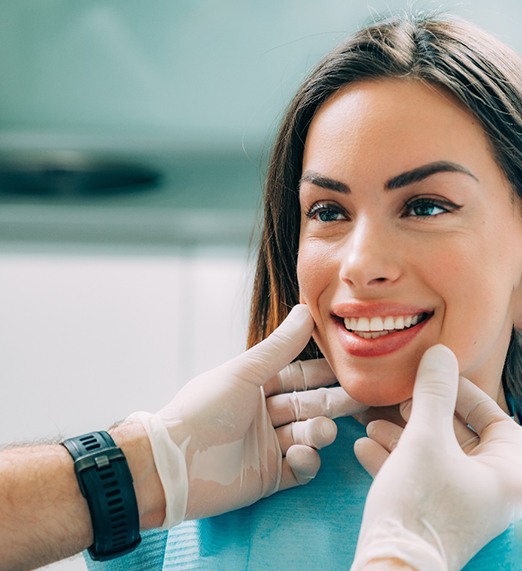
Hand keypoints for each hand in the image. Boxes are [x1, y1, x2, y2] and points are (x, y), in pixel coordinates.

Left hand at [128, 305, 365, 527]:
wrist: (173, 463)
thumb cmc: (204, 409)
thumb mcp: (243, 372)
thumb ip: (279, 347)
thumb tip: (305, 310)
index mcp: (255, 386)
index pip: (298, 376)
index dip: (323, 372)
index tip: (350, 367)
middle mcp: (263, 414)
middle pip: (307, 405)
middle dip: (332, 402)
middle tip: (361, 399)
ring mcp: (267, 446)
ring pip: (306, 435)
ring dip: (318, 432)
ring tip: (322, 431)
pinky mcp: (268, 477)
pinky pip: (298, 468)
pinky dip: (305, 461)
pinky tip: (299, 455)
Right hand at [351, 344, 521, 570]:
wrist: (391, 567)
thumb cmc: (419, 504)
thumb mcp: (425, 438)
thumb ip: (433, 393)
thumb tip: (440, 354)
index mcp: (505, 475)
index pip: (498, 422)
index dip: (467, 395)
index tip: (436, 380)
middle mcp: (488, 491)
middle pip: (460, 438)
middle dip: (424, 415)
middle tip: (401, 401)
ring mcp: (459, 505)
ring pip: (435, 457)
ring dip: (402, 436)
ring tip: (372, 422)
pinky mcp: (433, 515)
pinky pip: (418, 477)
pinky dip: (394, 459)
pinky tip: (364, 447)